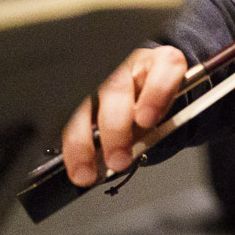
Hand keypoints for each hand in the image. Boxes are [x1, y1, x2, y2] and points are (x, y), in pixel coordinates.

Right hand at [60, 45, 186, 186]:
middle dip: (115, 128)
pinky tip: (74, 163)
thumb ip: (155, 122)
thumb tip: (131, 150)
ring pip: (84, 103)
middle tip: (118, 160)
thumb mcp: (165, 110)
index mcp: (163, 62)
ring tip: (86, 171)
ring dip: (83, 141)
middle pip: (117, 89)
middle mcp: (129, 62)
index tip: (146, 119)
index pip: (166, 66)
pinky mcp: (78, 90)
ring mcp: (100, 74)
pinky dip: (71, 144)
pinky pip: (67, 116)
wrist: (139, 93)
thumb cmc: (153, 100)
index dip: (155, 93)